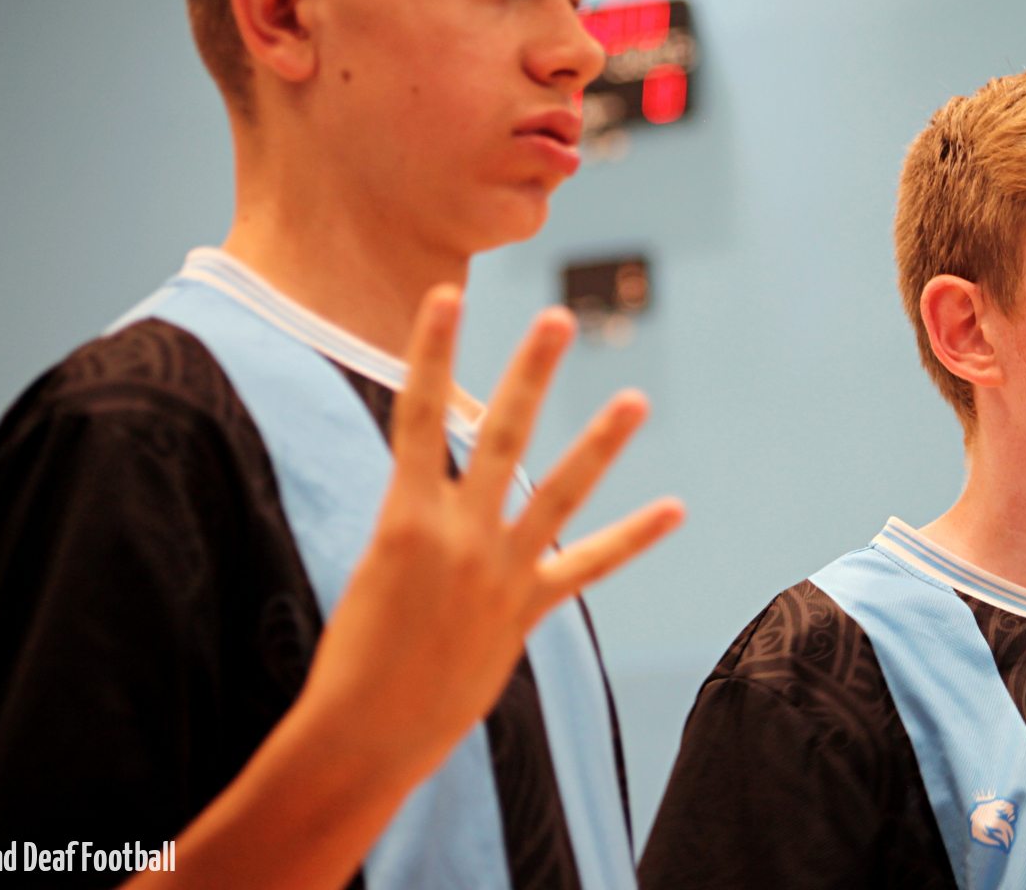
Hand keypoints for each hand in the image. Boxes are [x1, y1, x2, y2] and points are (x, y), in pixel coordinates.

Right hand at [296, 285, 684, 782]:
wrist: (364, 731)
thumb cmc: (352, 654)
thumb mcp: (373, 569)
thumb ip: (415, 523)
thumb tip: (441, 500)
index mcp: (402, 516)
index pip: (416, 414)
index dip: (430, 350)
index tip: (446, 293)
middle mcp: (456, 534)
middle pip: (498, 435)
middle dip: (529, 373)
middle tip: (558, 318)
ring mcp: (498, 570)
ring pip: (559, 491)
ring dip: (600, 442)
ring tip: (638, 398)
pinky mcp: (526, 608)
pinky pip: (589, 565)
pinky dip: (633, 536)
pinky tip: (674, 508)